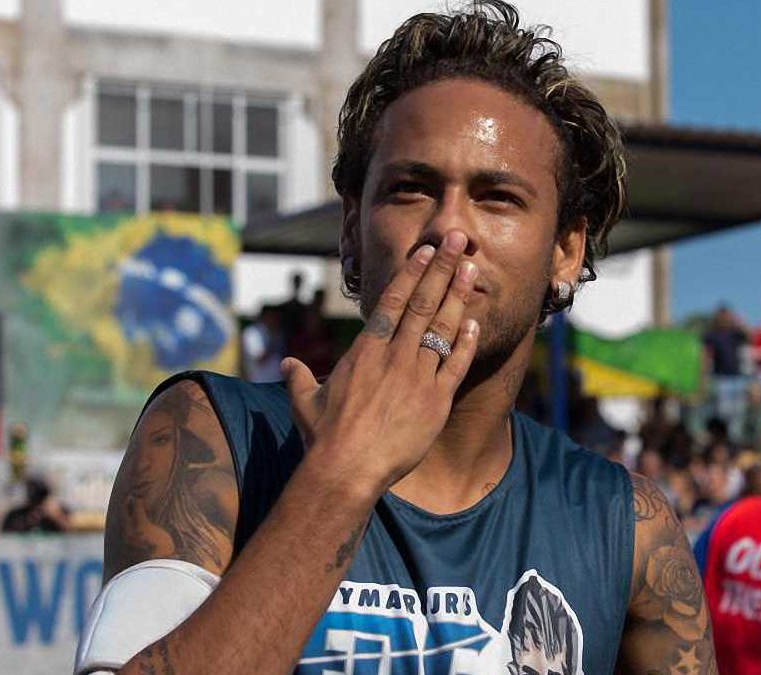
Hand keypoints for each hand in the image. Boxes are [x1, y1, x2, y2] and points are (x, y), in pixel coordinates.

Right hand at [282, 230, 479, 495]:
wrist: (346, 470)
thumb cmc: (323, 437)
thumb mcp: (305, 402)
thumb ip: (299, 377)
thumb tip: (286, 364)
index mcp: (365, 351)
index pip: (393, 302)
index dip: (412, 273)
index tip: (426, 252)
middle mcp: (394, 357)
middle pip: (423, 304)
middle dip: (443, 270)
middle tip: (459, 242)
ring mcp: (418, 378)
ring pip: (443, 328)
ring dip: (458, 296)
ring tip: (472, 269)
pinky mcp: (436, 402)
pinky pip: (456, 365)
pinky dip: (465, 342)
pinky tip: (474, 322)